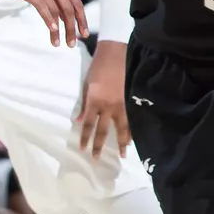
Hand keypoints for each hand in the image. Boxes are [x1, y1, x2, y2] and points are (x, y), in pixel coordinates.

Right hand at [0, 0, 87, 46]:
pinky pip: (41, 6)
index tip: (84, 35)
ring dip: (58, 29)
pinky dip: (48, 19)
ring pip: (55, 10)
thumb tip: (68, 20)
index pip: (77, 3)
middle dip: (72, 28)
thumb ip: (57, 1)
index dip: (82, 20)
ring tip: (57, 43)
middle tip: (71, 44)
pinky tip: (52, 30)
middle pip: (68, 9)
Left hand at [76, 41, 130, 159]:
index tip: (83, 149)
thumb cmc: (99, 67)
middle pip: (103, 130)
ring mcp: (122, 104)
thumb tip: (79, 121)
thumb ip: (84, 104)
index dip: (86, 138)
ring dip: (122, 142)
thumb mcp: (87, 85)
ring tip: (122, 153)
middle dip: (100, 145)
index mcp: (95, 101)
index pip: (88, 124)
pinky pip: (132, 119)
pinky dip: (133, 130)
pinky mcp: (132, 100)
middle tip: (97, 159)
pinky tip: (134, 137)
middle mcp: (108, 106)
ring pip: (122, 128)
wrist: (116, 54)